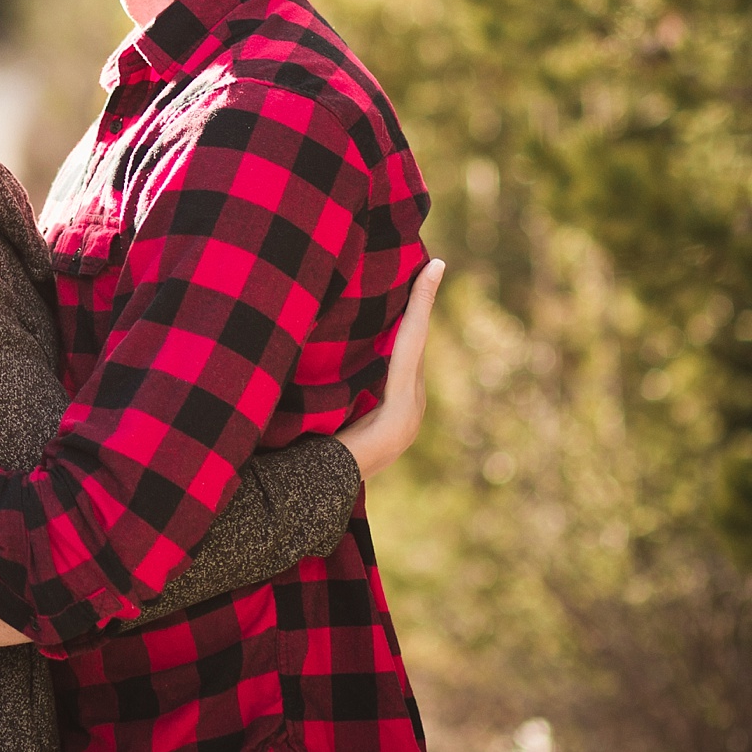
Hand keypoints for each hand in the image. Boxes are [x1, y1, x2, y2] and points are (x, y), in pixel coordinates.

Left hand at [337, 258, 443, 477]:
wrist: (321, 488)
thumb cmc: (318, 455)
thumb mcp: (333, 414)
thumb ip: (339, 395)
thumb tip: (322, 369)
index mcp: (396, 407)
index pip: (408, 353)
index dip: (416, 318)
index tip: (425, 282)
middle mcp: (410, 406)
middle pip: (417, 342)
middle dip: (424, 302)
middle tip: (434, 263)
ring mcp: (411, 409)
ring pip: (417, 342)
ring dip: (424, 302)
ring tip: (432, 269)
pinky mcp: (404, 409)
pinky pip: (409, 355)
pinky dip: (417, 321)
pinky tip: (420, 294)